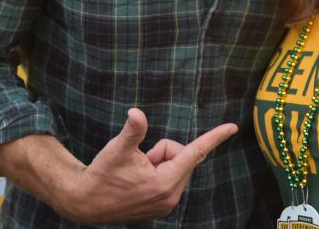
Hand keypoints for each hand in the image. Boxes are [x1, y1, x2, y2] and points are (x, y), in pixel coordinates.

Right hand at [67, 108, 237, 222]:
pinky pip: (170, 179)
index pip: (195, 152)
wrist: (86, 201)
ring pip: (176, 168)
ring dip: (159, 163)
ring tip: (135, 173)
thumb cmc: (102, 174)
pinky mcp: (161, 207)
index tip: (232, 126)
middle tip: (140, 160)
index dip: (214, 137)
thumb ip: (133, 130)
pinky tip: (137, 181)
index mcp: (165, 182)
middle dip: (164, 152)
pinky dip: (158, 173)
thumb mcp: (117, 149)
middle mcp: (170, 196)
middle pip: (182, 157)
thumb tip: (136, 112)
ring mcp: (166, 204)